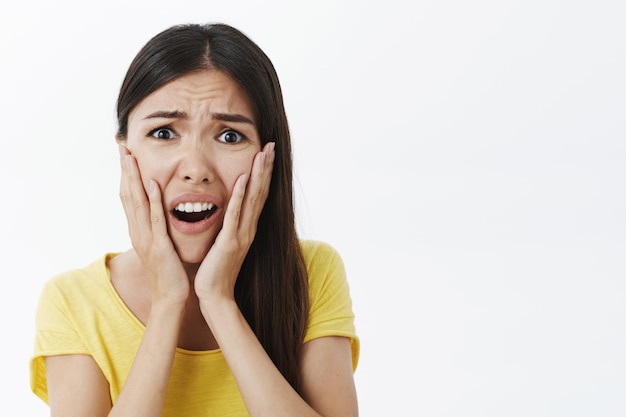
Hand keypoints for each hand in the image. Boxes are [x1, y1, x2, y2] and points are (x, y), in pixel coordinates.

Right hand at [118, 145, 189, 305]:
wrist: (170, 298)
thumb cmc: (169, 272)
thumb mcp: (160, 245)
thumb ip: (157, 228)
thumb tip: (159, 213)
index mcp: (139, 231)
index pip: (129, 197)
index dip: (126, 175)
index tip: (125, 155)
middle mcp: (138, 232)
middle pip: (128, 195)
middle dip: (125, 170)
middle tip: (122, 146)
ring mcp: (147, 238)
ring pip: (138, 203)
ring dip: (134, 178)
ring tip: (131, 157)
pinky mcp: (159, 246)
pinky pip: (155, 219)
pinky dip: (153, 201)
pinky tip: (152, 184)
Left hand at [194, 141, 274, 302]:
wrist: (215, 295)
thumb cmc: (217, 270)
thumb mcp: (226, 242)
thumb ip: (230, 226)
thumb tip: (229, 210)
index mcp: (247, 227)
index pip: (258, 195)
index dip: (264, 173)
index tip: (267, 153)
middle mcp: (249, 228)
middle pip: (260, 192)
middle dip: (265, 168)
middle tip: (270, 145)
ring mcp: (241, 234)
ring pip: (252, 199)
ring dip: (257, 175)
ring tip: (262, 154)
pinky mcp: (229, 242)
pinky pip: (234, 215)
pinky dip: (239, 196)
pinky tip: (242, 179)